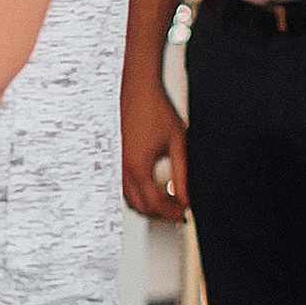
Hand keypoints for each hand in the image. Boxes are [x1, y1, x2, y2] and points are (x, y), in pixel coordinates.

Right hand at [122, 70, 188, 221]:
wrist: (139, 90)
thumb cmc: (156, 110)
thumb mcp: (178, 143)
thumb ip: (183, 173)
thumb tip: (188, 196)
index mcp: (139, 166)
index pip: (156, 203)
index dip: (172, 212)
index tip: (185, 213)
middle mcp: (124, 168)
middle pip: (141, 207)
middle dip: (161, 214)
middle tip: (179, 211)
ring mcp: (117, 164)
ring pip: (130, 200)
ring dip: (149, 205)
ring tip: (169, 202)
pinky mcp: (117, 159)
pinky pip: (125, 187)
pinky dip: (139, 194)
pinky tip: (154, 188)